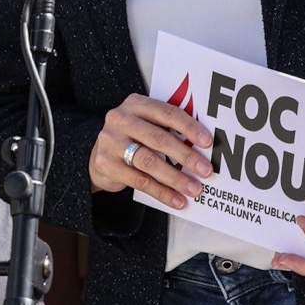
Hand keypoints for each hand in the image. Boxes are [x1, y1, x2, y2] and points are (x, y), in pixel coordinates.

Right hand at [89, 93, 213, 209]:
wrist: (97, 154)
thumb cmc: (132, 137)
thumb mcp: (145, 123)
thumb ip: (167, 127)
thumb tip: (203, 146)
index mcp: (136, 104)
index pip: (167, 113)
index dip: (189, 127)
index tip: (207, 142)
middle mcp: (121, 119)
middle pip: (159, 139)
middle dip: (186, 156)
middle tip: (206, 170)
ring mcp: (111, 142)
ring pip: (149, 162)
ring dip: (176, 178)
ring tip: (194, 189)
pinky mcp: (106, 165)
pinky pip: (139, 181)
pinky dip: (161, 192)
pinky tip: (177, 200)